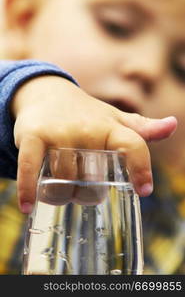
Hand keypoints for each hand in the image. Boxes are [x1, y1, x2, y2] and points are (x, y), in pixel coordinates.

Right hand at [11, 76, 176, 212]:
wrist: (48, 94)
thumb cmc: (86, 114)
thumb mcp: (115, 119)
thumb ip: (143, 128)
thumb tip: (173, 125)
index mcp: (110, 127)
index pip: (133, 146)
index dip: (141, 169)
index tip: (143, 191)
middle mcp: (86, 129)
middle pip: (93, 182)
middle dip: (88, 195)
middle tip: (81, 190)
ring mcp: (58, 133)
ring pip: (64, 183)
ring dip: (62, 196)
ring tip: (61, 191)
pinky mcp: (32, 136)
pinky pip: (30, 168)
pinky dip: (28, 189)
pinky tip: (28, 206)